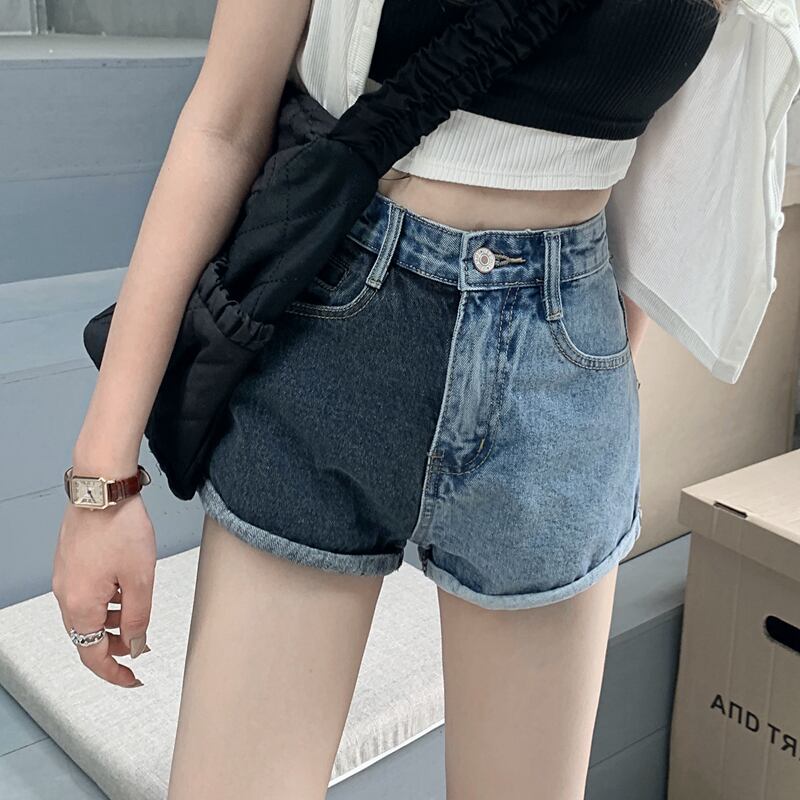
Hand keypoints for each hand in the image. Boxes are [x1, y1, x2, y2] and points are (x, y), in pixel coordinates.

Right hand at [52, 494, 155, 687]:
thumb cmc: (120, 527)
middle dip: (116, 645)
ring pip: (88, 613)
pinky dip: (106, 600)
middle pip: (89, 635)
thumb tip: (135, 646)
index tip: (132, 679)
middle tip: (141, 644)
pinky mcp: (70, 562)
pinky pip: (86, 593)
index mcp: (80, 606)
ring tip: (138, 609)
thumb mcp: (140, 579)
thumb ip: (138, 619)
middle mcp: (66, 594)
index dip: (115, 672)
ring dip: (113, 620)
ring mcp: (65, 577)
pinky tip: (125, 586)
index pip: (93, 656)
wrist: (103, 490)